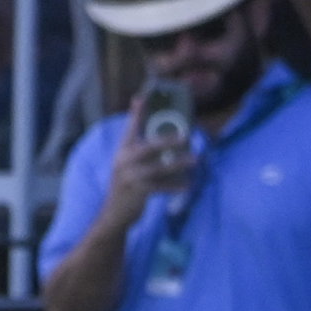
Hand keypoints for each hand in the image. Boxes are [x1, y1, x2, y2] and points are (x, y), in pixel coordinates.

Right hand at [103, 93, 194, 228]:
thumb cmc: (128, 185)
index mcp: (123, 151)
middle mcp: (124, 161)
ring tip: (195, 160)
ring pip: (158, 168)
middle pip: (148, 147)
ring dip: (178, 164)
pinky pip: (160, 187)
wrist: (115, 212)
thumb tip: (167, 140)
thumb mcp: (129, 165)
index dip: (136, 113)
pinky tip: (188, 185)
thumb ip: (142, 152)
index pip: (130, 128)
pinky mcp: (136, 192)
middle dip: (167, 141)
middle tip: (186, 136)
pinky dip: (175, 186)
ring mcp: (129, 177)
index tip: (141, 97)